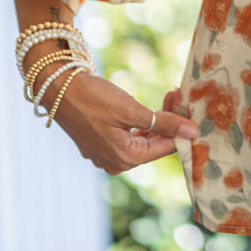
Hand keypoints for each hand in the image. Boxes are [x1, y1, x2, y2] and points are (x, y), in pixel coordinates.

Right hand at [47, 69, 199, 174]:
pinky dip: (142, 121)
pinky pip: (129, 135)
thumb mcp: (132, 110)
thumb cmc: (93, 98)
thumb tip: (193, 133)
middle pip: (155, 144)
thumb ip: (164, 123)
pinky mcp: (100, 142)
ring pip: (143, 138)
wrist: (57, 87)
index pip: (166, 148)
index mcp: (126, 159)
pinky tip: (150, 106)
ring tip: (169, 97)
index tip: (188, 104)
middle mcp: (116, 163)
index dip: (180, 127)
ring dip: (158, 119)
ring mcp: (106, 154)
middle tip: (177, 95)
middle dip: (169, 121)